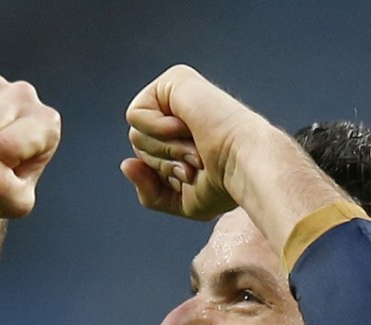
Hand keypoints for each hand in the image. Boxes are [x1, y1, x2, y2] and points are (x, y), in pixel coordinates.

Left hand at [121, 65, 350, 252]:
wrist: (244, 165)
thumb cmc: (223, 184)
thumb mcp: (179, 199)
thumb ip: (149, 189)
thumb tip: (125, 164)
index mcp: (184, 133)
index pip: (145, 158)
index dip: (163, 174)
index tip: (195, 172)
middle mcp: (180, 109)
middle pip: (137, 144)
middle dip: (162, 162)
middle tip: (196, 160)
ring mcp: (178, 91)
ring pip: (136, 133)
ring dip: (164, 150)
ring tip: (195, 147)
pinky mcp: (175, 80)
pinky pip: (136, 115)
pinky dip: (157, 132)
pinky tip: (185, 128)